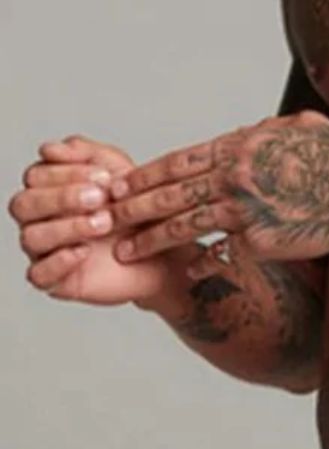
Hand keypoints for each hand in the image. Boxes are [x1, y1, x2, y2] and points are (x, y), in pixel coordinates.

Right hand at [7, 134, 190, 304]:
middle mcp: (41, 220)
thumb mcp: (120, 173)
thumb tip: (50, 149)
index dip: (66, 173)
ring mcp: (46, 251)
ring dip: (66, 227)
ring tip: (103, 224)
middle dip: (62, 198)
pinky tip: (83, 252)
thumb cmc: (139, 214)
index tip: (104, 178)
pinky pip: (39, 275)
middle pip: (25, 204)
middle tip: (100, 199)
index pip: (36, 176)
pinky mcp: (58, 281)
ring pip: (31, 236)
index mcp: (49, 190)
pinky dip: (58, 262)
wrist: (166, 255)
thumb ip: (87, 154)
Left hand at [108, 111, 328, 265]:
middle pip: (170, 191)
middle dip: (134, 204)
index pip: (179, 161)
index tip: (123, 182)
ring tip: (126, 250)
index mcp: (239, 148)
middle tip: (106, 215)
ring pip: (184, 224)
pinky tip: (186, 272)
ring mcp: (243, 210)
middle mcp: (233, 177)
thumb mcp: (299, 130)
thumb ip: (268, 133)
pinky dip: (201, 263)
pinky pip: (222, 253)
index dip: (147, 173)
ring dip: (151, 239)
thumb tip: (255, 133)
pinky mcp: (260, 241)